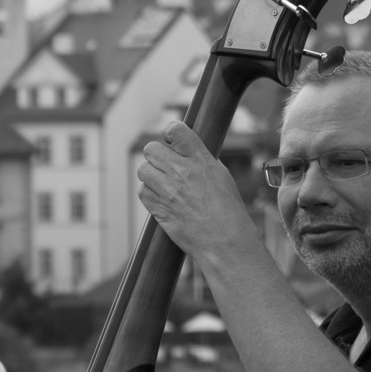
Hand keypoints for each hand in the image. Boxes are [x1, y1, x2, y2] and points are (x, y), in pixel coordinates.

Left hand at [137, 121, 261, 264]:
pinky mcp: (159, 209)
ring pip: (143, 170)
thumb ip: (201, 159)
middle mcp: (182, 172)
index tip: (171, 139)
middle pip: (151, 149)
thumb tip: (186, 149)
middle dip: (156, 155)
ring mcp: (169, 191)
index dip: (170, 132)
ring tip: (163, 183)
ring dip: (150, 175)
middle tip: (165, 165)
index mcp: (201, 160)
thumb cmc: (228, 209)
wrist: (224, 240)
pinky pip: (142, 192)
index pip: (176, 130)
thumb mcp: (221, 175)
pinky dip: (149, 194)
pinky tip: (162, 198)